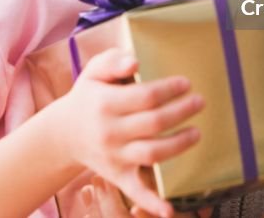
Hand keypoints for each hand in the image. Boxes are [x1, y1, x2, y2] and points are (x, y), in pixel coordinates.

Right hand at [52, 49, 204, 217]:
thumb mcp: (93, 72)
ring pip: (152, 153)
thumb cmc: (88, 97)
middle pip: (154, 123)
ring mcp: (115, 156)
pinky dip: (152, 203)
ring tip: (197, 132)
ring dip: (179, 144)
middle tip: (199, 101)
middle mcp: (110, 132)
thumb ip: (113, 61)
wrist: (64, 133)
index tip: (186, 83)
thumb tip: (135, 62)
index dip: (169, 89)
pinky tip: (170, 209)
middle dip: (181, 111)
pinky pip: (136, 191)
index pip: (145, 96)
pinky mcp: (118, 176)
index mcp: (105, 104)